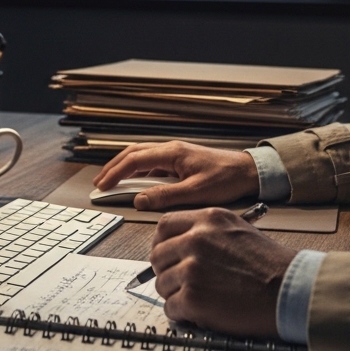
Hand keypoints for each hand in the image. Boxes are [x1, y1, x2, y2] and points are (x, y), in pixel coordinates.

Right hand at [93, 141, 258, 210]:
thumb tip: (140, 200)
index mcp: (172, 153)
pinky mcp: (181, 162)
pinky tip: (138, 184)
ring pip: (142, 157)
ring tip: (113, 182)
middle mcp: (171, 150)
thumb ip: (165, 196)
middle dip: (114, 167)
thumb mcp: (195, 192)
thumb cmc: (227, 179)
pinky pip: (153, 164)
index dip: (115, 173)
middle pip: (133, 154)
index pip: (134, 160)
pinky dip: (139, 172)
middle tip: (100, 183)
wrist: (248, 172)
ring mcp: (176, 155)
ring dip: (125, 168)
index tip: (103, 186)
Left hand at [149, 208, 297, 336]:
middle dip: (166, 271)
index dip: (162, 243)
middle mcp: (196, 240)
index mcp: (208, 220)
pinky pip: (171, 308)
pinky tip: (201, 313)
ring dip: (176, 295)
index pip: (165, 226)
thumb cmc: (272, 265)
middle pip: (158, 256)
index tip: (167, 256)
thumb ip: (207, 233)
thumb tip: (180, 247)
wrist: (291, 290)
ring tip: (200, 299)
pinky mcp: (193, 297)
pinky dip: (183, 314)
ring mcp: (192, 268)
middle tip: (181, 283)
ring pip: (162, 284)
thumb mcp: (238, 230)